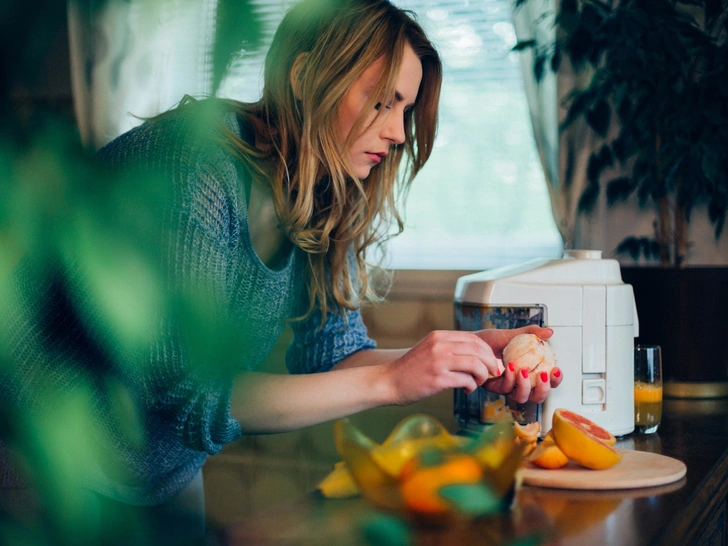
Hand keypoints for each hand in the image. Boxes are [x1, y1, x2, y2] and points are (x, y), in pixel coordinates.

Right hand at [384, 330, 500, 404]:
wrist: (389, 382)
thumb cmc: (411, 369)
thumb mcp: (429, 349)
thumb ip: (448, 347)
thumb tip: (476, 354)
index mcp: (439, 336)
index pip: (473, 338)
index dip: (486, 351)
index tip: (490, 362)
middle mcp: (439, 345)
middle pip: (478, 350)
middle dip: (490, 363)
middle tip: (491, 373)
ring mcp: (438, 362)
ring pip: (476, 364)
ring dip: (482, 375)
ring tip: (477, 382)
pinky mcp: (438, 379)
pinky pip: (466, 380)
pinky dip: (471, 386)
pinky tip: (466, 389)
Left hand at [475, 325, 562, 403]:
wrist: (471, 341)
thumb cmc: (490, 340)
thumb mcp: (512, 335)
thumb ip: (530, 333)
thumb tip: (549, 332)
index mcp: (528, 371)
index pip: (548, 382)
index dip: (555, 380)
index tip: (556, 370)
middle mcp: (519, 382)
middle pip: (538, 397)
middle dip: (543, 389)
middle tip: (543, 375)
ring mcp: (506, 386)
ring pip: (521, 398)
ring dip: (526, 387)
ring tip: (523, 371)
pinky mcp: (493, 387)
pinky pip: (505, 389)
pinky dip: (510, 379)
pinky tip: (511, 366)